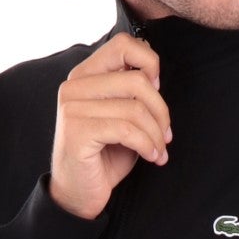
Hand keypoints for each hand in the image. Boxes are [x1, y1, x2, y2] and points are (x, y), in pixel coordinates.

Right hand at [47, 33, 173, 219]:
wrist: (79, 194)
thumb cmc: (104, 156)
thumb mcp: (122, 117)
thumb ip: (133, 92)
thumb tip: (154, 72)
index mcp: (85, 76)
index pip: (123, 44)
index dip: (149, 63)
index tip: (157, 90)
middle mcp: (74, 86)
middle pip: (137, 79)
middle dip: (160, 110)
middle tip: (166, 134)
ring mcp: (73, 108)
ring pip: (135, 107)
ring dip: (156, 134)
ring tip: (159, 150)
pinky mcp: (78, 132)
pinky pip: (127, 130)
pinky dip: (147, 145)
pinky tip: (151, 157)